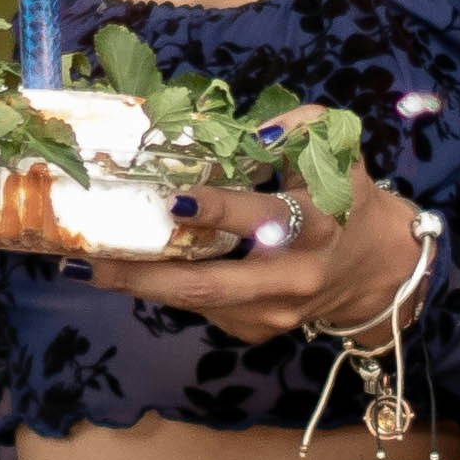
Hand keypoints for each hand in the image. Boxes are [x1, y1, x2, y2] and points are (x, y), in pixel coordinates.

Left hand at [79, 130, 427, 347]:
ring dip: (138, 283)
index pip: (265, 219)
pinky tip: (127, 270)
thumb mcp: (336, 150)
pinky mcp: (255, 330)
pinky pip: (200, 306)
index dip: (218, 211)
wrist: (375, 269)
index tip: (171, 202)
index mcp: (317, 224)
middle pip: (213, 282)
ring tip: (84, 262)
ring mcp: (273, 312)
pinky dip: (163, 287)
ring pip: (196, 300)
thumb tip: (248, 134)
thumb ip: (296, 129)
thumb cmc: (346, 197)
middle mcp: (293, 277)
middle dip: (146, 273)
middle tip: (90, 258)